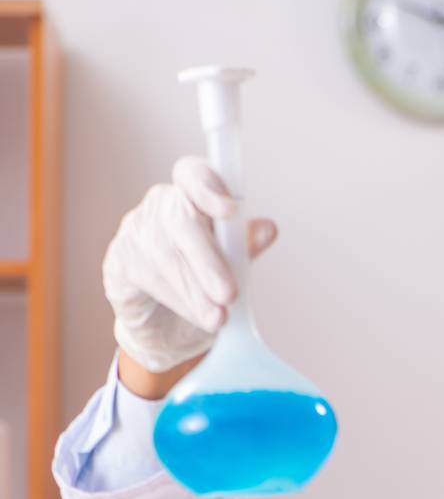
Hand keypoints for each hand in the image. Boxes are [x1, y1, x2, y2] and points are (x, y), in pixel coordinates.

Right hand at [103, 155, 277, 373]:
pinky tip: (195, 314)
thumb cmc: (205, 284)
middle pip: (181, 219)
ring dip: (195, 290)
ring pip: (165, 254)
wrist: (169, 323)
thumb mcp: (233, 267)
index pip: (193, 174)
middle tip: (229, 294)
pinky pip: (145, 274)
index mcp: (194, 196)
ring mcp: (137, 229)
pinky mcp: (120, 258)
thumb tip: (268, 229)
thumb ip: (245, 247)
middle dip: (208, 261)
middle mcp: (162, 205)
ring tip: (219, 317)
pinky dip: (177, 299)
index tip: (229, 209)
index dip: (209, 187)